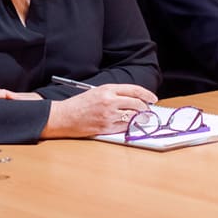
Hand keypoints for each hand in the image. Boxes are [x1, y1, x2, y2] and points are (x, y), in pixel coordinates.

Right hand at [42, 84, 157, 138]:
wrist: (64, 117)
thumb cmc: (79, 104)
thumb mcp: (98, 92)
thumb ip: (115, 94)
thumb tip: (134, 99)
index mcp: (108, 89)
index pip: (134, 90)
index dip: (147, 94)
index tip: (153, 98)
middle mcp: (110, 101)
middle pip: (137, 104)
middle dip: (145, 108)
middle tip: (148, 110)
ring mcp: (108, 115)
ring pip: (133, 117)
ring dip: (140, 118)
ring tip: (140, 118)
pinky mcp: (105, 128)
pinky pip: (124, 127)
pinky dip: (130, 126)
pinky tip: (130, 124)